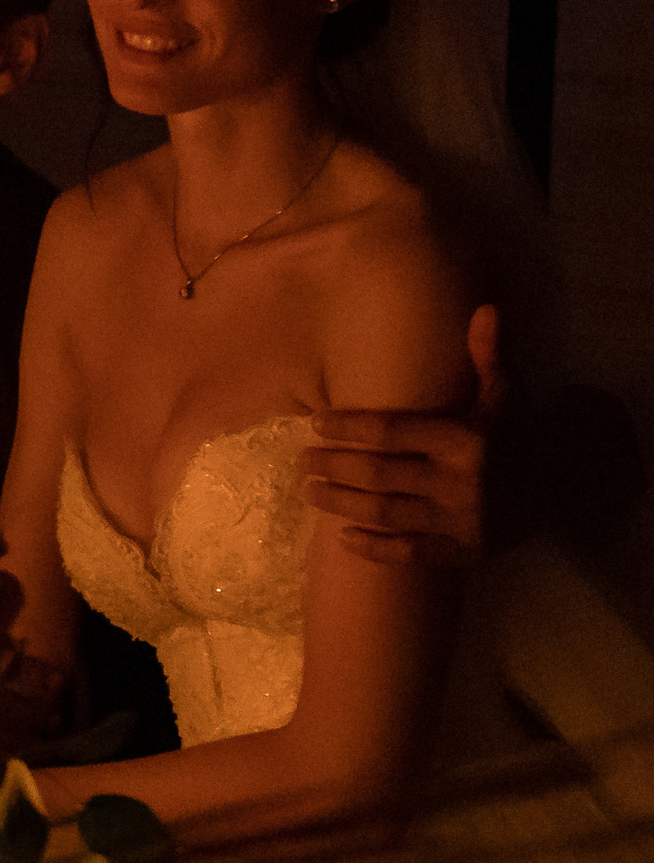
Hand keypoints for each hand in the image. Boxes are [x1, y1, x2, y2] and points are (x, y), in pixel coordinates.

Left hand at [302, 305, 504, 567]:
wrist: (560, 496)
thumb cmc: (515, 440)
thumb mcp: (503, 397)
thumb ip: (487, 356)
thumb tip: (484, 308)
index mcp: (465, 440)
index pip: (392, 429)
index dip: (349, 425)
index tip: (315, 422)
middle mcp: (462, 481)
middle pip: (379, 473)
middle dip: (334, 466)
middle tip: (302, 460)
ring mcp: (462, 521)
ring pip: (386, 512)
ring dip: (341, 503)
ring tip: (309, 490)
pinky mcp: (465, 552)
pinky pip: (410, 554)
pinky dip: (375, 548)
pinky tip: (342, 537)